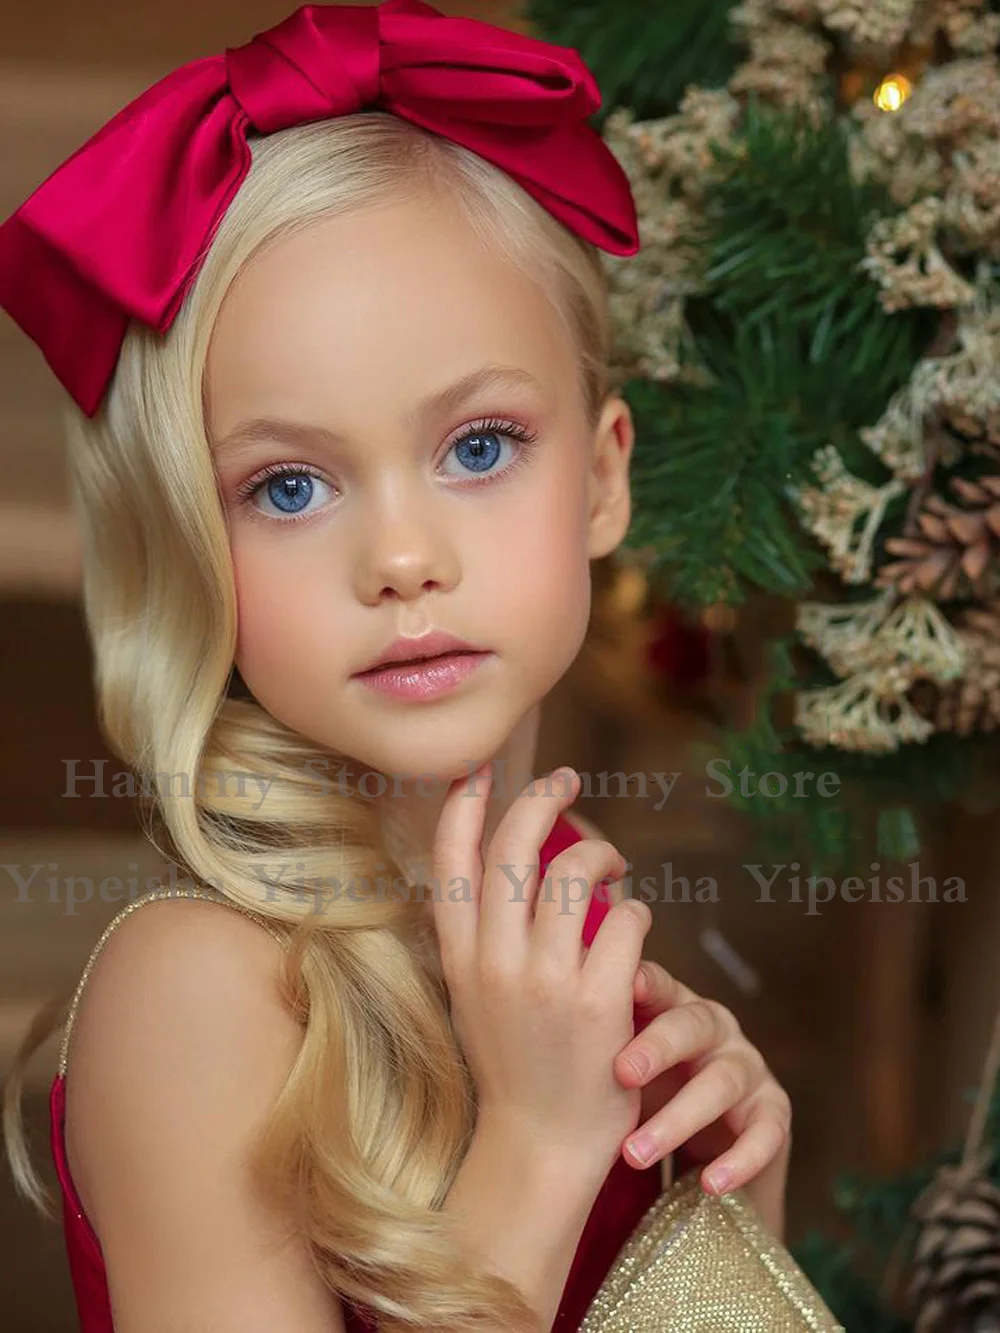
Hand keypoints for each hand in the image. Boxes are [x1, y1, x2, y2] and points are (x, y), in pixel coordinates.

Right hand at [431, 763, 653, 1181]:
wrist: (541, 1144)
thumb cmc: (514, 1064)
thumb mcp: (475, 995)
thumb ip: (486, 936)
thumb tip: (510, 866)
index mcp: (459, 959)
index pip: (451, 863)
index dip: (462, 807)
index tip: (478, 770)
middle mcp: (496, 962)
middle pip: (516, 849)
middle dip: (542, 799)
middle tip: (566, 778)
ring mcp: (547, 981)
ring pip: (575, 873)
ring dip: (602, 854)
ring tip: (613, 864)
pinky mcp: (599, 1001)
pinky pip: (625, 920)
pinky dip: (634, 908)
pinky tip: (634, 920)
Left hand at [614, 961, 791, 1236]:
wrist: (699, 1150)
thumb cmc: (647, 1090)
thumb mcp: (619, 1058)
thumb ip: (593, 1026)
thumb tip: (534, 989)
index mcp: (673, 1005)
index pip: (659, 983)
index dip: (643, 984)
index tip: (619, 988)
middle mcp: (715, 1027)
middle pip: (693, 1023)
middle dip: (658, 1047)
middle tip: (619, 1073)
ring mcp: (748, 1068)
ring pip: (723, 1081)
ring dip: (680, 1118)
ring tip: (633, 1153)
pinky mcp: (773, 1115)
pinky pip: (766, 1133)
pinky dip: (739, 1159)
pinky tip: (710, 1184)